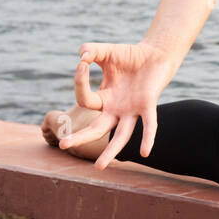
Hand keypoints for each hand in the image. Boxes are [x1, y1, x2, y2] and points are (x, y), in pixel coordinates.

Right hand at [60, 41, 177, 169]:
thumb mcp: (105, 52)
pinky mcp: (148, 106)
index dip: (80, 81)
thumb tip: (82, 56)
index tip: (83, 63)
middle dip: (80, 137)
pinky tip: (145, 153)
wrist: (155, 54)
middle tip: (63, 145)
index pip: (85, 99)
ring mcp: (132, 110)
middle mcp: (116, 109)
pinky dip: (147, 138)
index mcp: (103, 98)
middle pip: (96, 128)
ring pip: (120, 135)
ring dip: (110, 150)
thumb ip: (90, 50)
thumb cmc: (129, 56)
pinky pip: (148, 125)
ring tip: (99, 167)